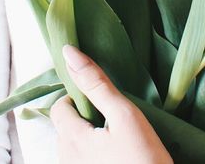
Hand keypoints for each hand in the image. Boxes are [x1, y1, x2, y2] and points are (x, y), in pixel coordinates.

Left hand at [49, 43, 172, 163]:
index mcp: (71, 139)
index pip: (60, 107)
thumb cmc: (145, 159)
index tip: (101, 101)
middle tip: (113, 121)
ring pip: (72, 148)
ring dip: (88, 139)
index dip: (78, 98)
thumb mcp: (125, 115)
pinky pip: (81, 163)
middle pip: (65, 128)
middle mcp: (66, 160)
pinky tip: (116, 158)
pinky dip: (93, 157)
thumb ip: (96, 84)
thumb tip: (69, 52)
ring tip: (117, 141)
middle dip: (84, 119)